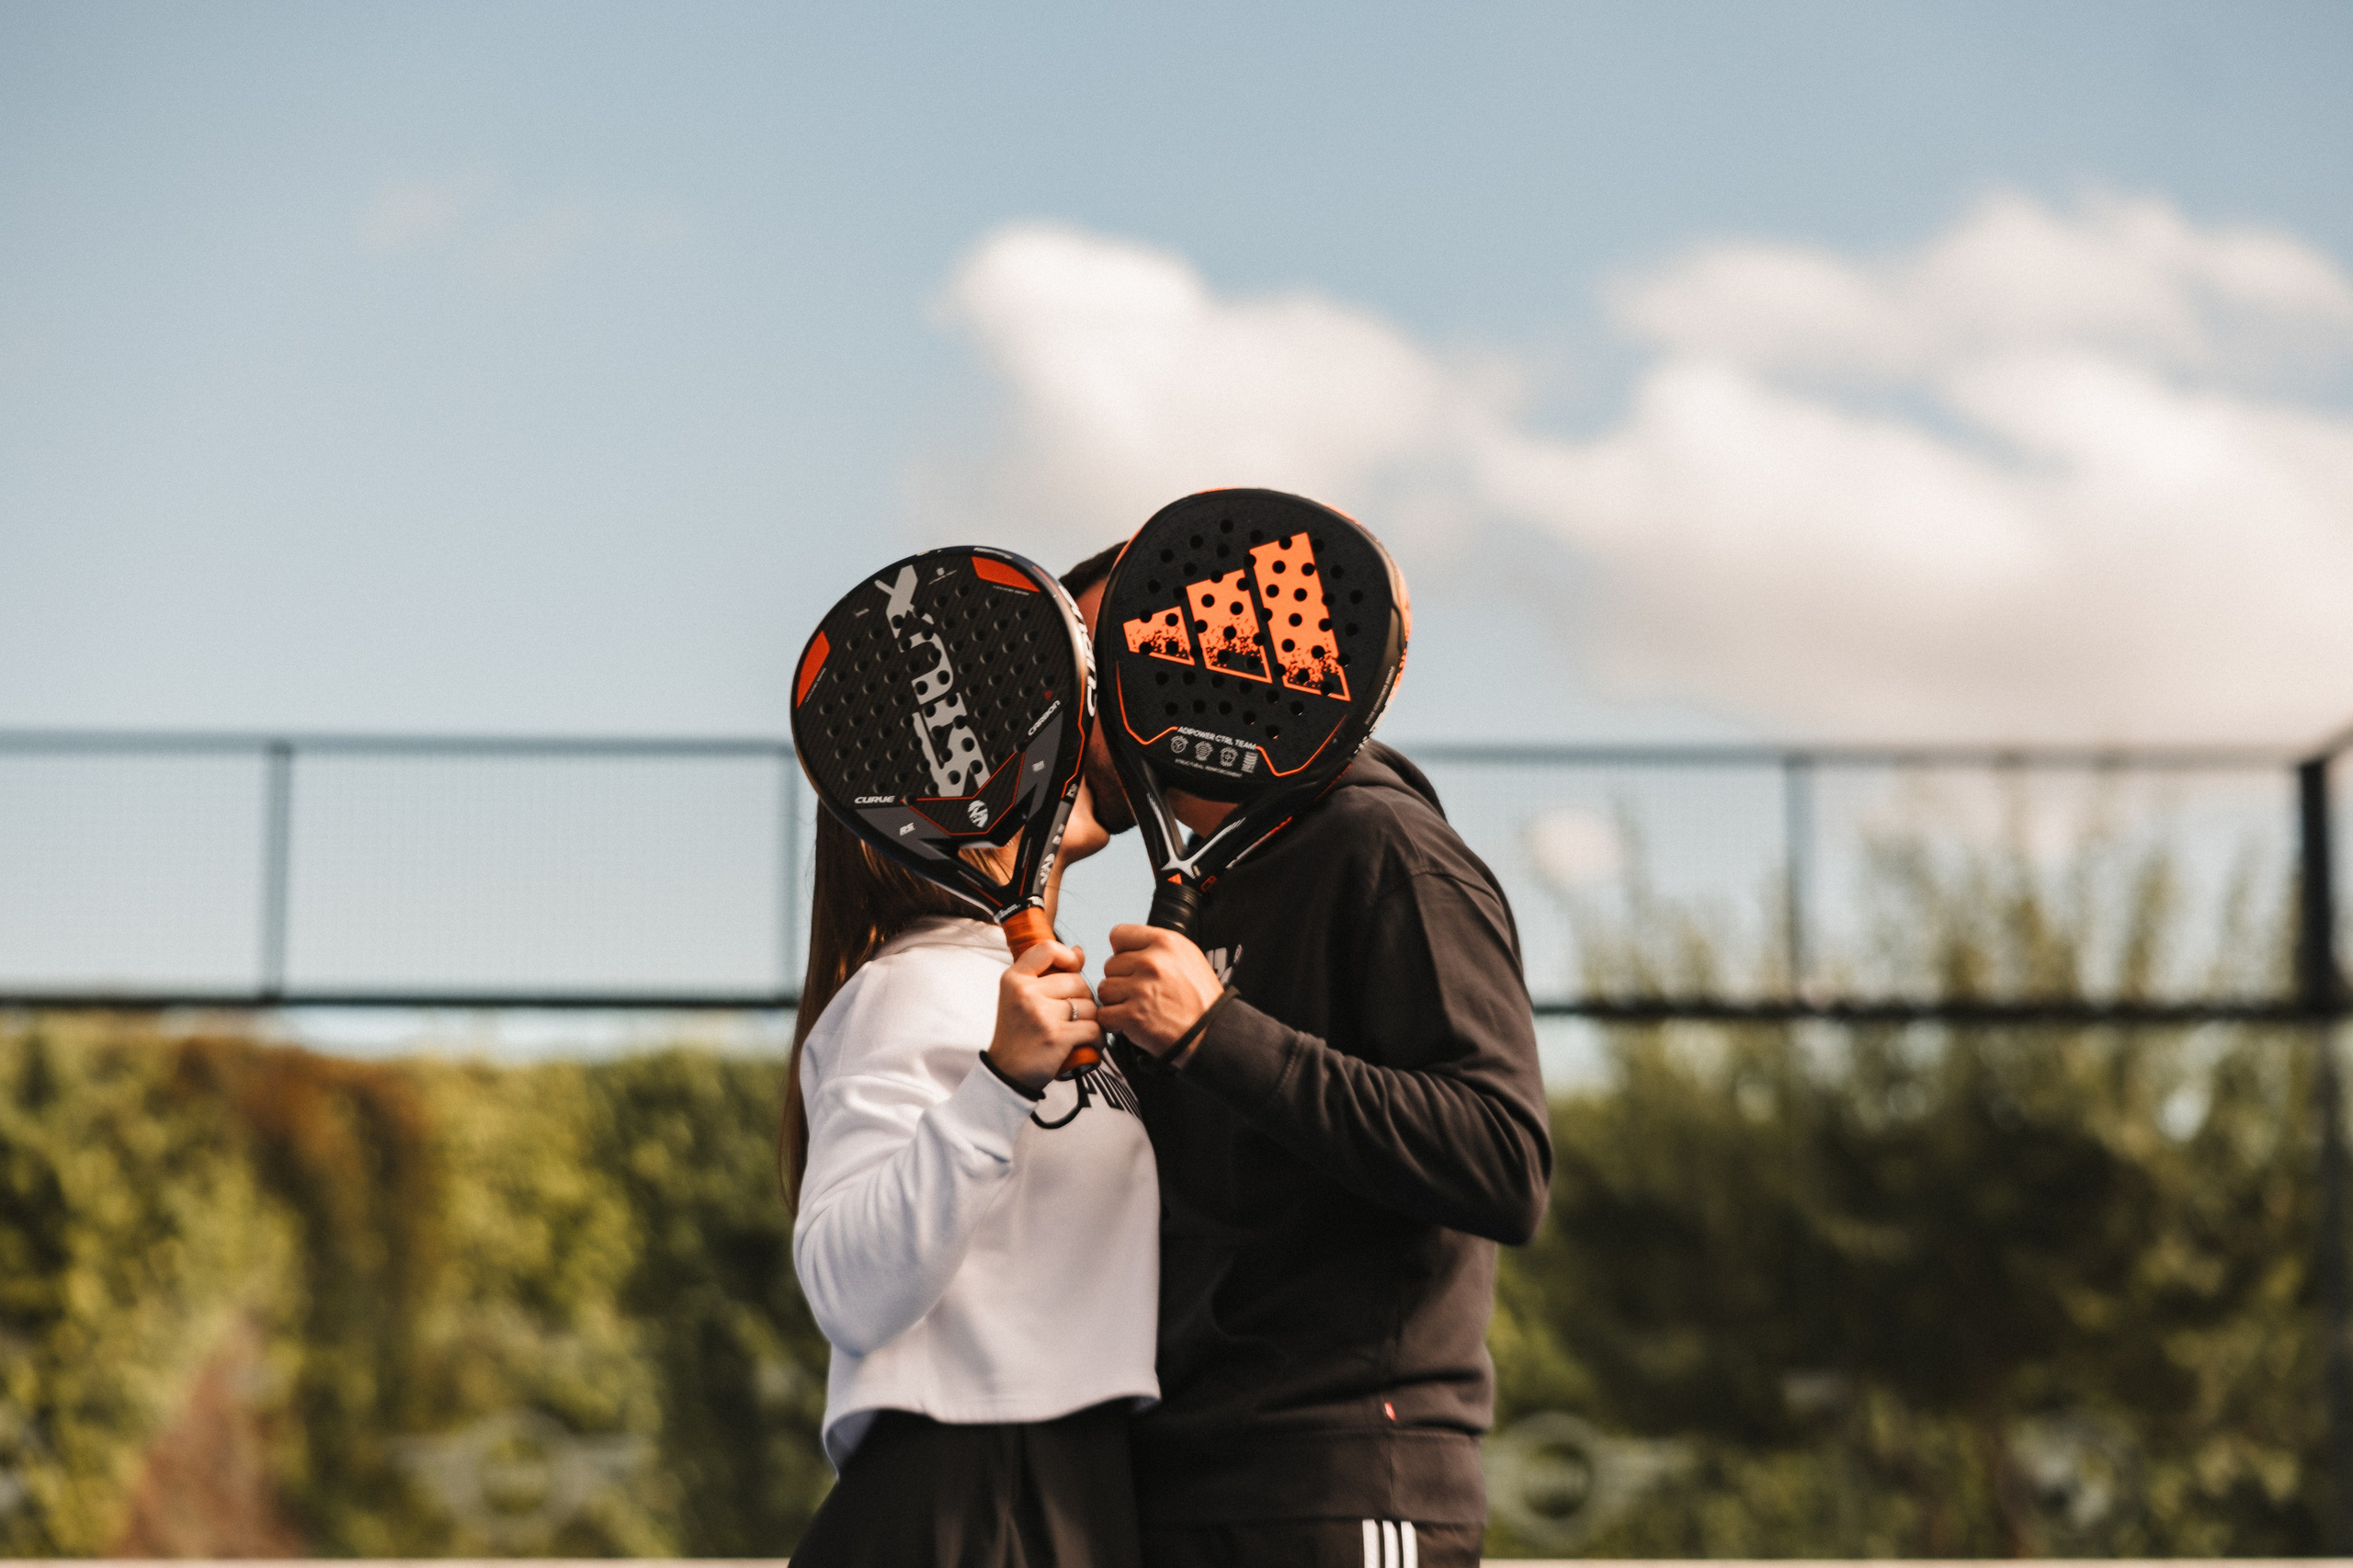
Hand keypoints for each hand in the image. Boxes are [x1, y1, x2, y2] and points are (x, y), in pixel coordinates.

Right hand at [987, 940, 1099, 1090]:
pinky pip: (1094, 1028)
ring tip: (1077, 1031)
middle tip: (1070, 1016)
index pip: (1048, 948)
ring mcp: (1041, 1015)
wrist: (1007, 1073)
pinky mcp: (1057, 1036)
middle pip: (1077, 981)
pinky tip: (1087, 1043)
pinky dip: (1097, 1038)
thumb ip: (1049, 972)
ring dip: (1091, 1020)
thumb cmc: (1018, 1033)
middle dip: (1082, 998)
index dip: (1068, 957)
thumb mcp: (1021, 996)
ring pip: (1089, 1005)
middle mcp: (1025, 993)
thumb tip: (1079, 951)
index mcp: (1014, 979)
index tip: (1072, 971)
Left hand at [1097, 925, 1223, 1056]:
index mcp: (1165, 942)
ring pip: (1105, 989)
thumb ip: (1156, 947)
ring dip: (1116, 1002)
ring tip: (1139, 1008)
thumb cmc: (1201, 999)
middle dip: (1122, 980)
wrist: (1211, 1034)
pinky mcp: (1132, 1016)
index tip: (1131, 965)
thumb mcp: (1187, 957)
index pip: (1118, 935)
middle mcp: (1151, 962)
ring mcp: (1140, 989)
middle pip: (1110, 965)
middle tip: (1142, 994)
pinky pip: (1104, 1014)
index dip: (1122, 952)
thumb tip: (1124, 948)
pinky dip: (1114, 1022)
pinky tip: (1133, 1023)